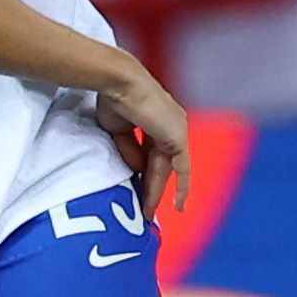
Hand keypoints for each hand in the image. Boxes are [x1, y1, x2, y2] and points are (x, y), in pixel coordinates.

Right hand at [97, 70, 191, 221]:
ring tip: (147, 212)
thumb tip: (136, 169)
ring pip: (166, 169)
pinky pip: (181, 169)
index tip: (138, 187)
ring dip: (156, 190)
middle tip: (142, 210)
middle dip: (150, 187)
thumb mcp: (119, 131)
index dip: (145, 171)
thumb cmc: (115, 99)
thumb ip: (129, 150)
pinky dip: (181, 187)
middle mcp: (172, 125)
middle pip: (160, 163)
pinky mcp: (179, 139)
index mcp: (157, 119)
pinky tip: (178, 205)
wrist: (121, 84)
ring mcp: (178, 131)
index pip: (152, 151)